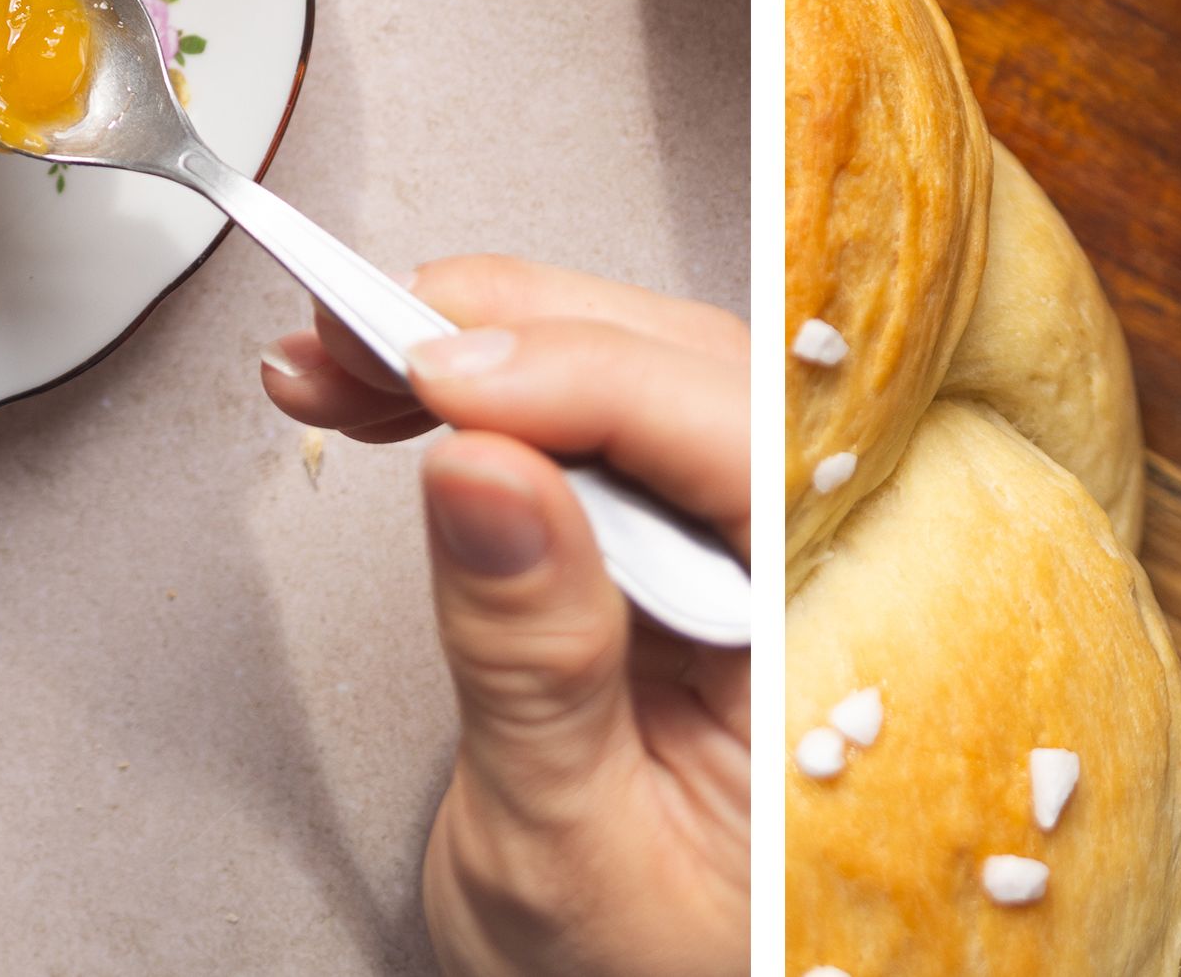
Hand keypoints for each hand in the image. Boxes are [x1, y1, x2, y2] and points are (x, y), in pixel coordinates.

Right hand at [263, 258, 748, 976]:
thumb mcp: (568, 847)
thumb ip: (533, 661)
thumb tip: (479, 466)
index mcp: (836, 643)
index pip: (745, 447)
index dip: (594, 382)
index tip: (447, 372)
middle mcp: (814, 570)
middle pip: (695, 372)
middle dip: (517, 334)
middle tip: (362, 335)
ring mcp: (748, 545)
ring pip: (641, 370)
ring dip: (487, 345)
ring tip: (343, 356)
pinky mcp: (675, 538)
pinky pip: (600, 423)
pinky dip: (491, 392)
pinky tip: (395, 388)